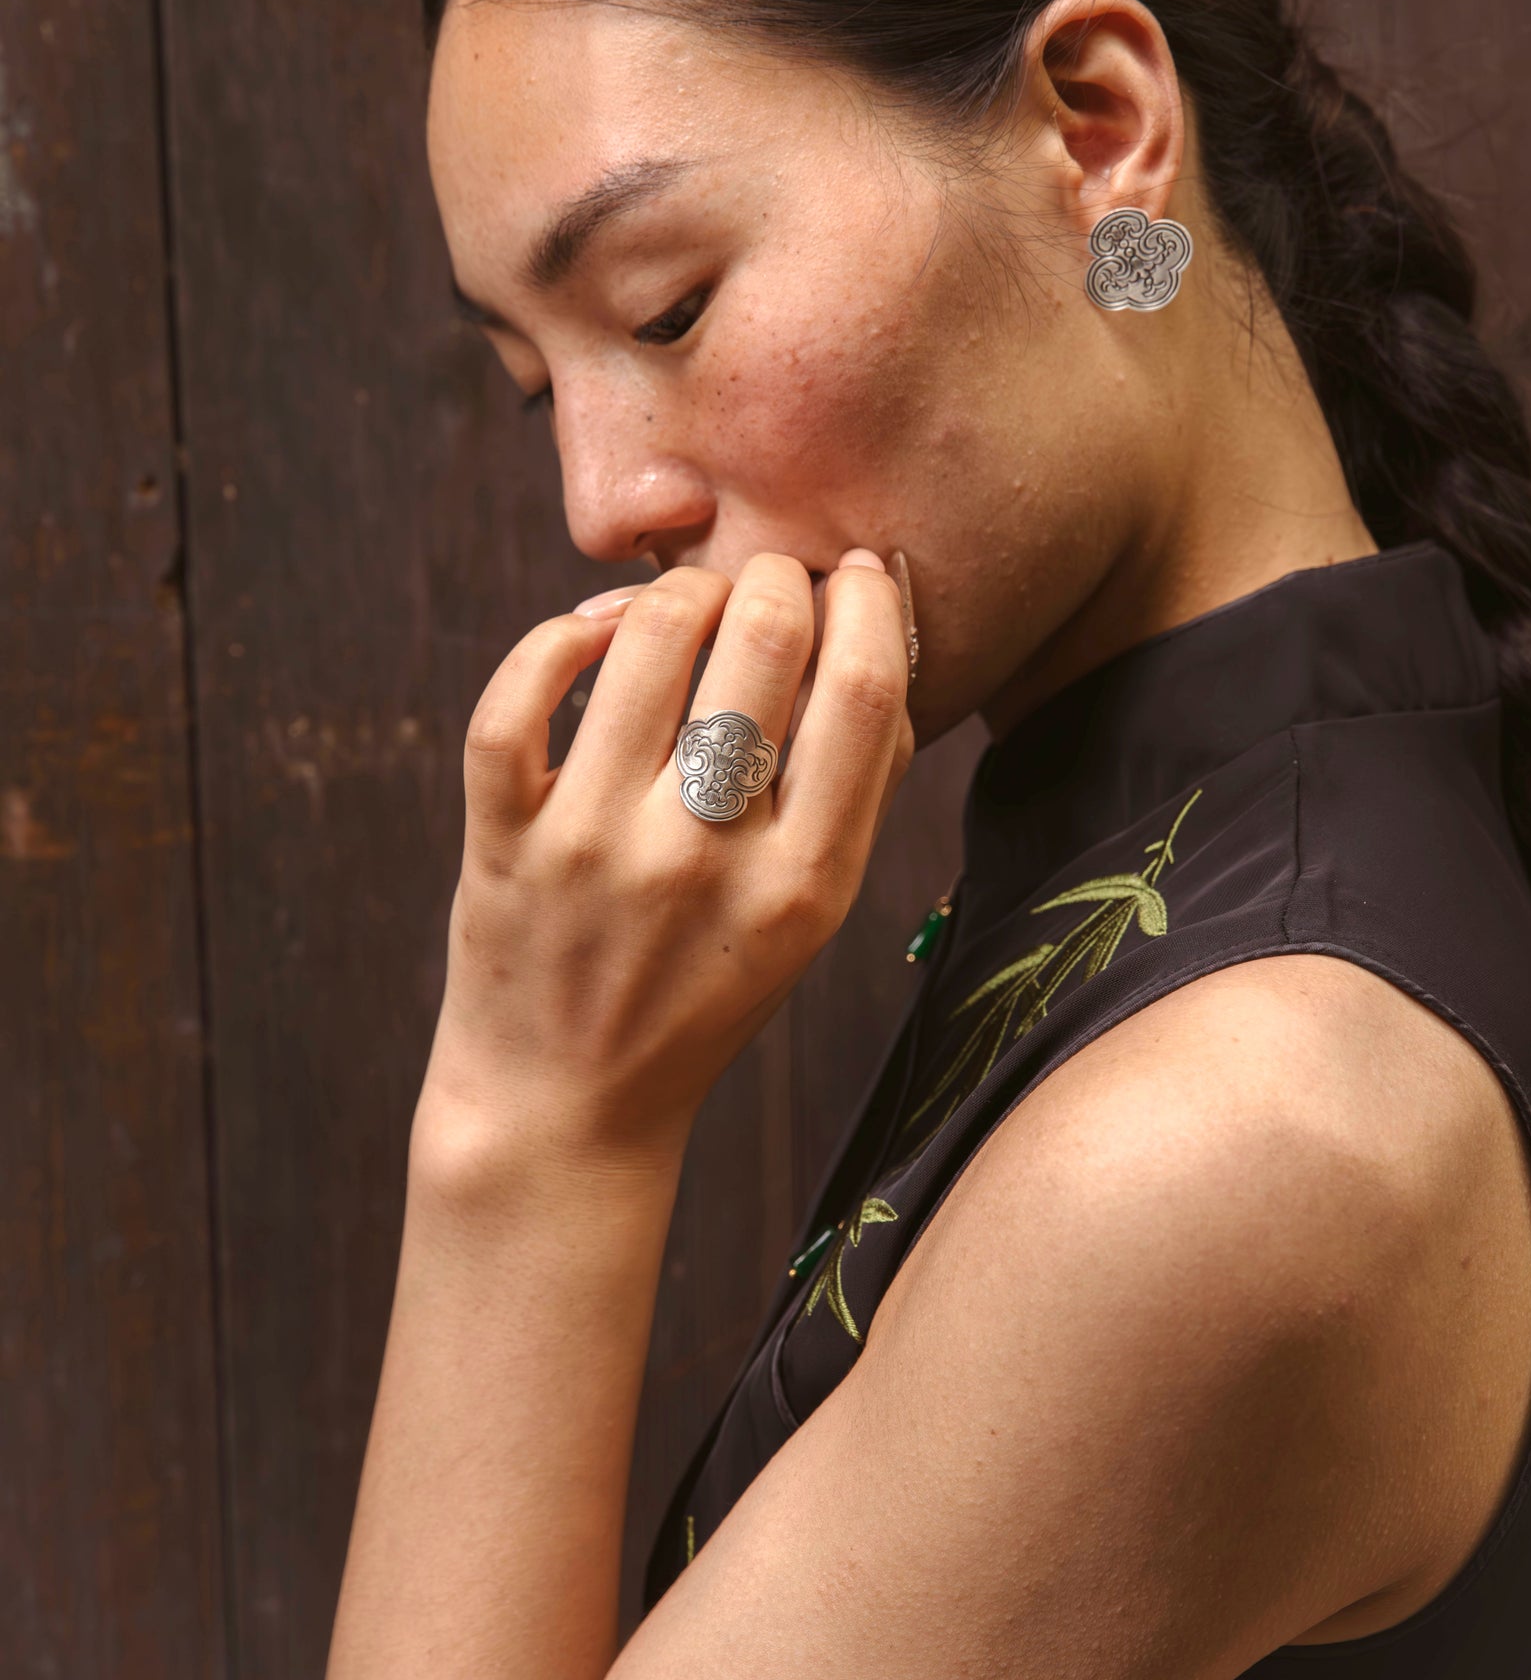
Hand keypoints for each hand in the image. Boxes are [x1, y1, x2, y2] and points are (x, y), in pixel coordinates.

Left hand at [420, 550, 914, 1174]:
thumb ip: (858, 793)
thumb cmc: (705, 993)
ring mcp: (594, 850)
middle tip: (772, 578)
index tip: (859, 573)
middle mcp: (702, 861)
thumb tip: (881, 640)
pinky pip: (517, 698)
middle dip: (777, 576)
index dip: (869, 603)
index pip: (861, 693)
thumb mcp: (811, 920)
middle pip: (761, 644)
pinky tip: (592, 634)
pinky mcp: (501, 844)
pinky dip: (556, 638)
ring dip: (677, 591)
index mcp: (803, 885)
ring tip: (688, 602)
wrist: (566, 1106)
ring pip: (645, 643)